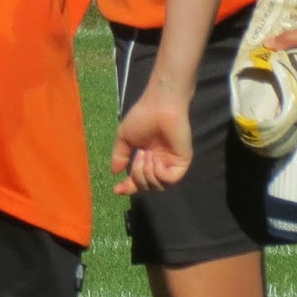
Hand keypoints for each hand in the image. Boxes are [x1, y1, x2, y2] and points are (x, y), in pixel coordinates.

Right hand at [111, 80, 193, 195]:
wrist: (159, 107)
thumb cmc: (142, 117)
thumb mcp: (124, 138)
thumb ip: (120, 156)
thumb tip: (114, 173)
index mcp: (146, 158)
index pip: (137, 179)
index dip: (127, 187)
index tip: (116, 189)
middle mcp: (158, 163)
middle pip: (146, 186)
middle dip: (137, 176)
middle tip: (138, 157)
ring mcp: (170, 163)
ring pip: (157, 185)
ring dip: (146, 173)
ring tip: (146, 155)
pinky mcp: (181, 162)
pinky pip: (169, 179)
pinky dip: (159, 173)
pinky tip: (155, 160)